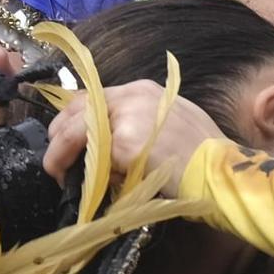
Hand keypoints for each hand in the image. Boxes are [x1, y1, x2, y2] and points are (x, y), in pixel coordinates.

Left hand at [44, 80, 226, 195]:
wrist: (218, 168)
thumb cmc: (200, 151)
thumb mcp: (169, 120)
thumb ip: (137, 121)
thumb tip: (105, 141)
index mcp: (142, 90)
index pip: (90, 97)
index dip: (70, 118)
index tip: (63, 139)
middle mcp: (132, 96)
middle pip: (75, 110)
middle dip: (58, 137)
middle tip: (55, 162)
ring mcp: (127, 117)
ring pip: (74, 133)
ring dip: (60, 155)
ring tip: (60, 174)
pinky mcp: (125, 142)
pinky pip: (92, 158)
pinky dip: (84, 172)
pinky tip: (86, 184)